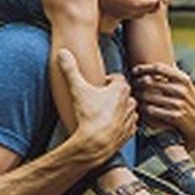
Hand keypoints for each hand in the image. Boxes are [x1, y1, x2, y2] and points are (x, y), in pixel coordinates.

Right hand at [58, 49, 136, 163]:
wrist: (95, 142)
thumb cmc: (89, 115)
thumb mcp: (77, 89)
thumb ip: (71, 70)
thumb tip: (63, 52)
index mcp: (121, 89)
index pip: (118, 78)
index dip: (109, 80)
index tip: (99, 84)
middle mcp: (130, 101)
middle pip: (124, 93)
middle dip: (114, 94)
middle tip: (100, 98)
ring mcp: (131, 117)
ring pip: (128, 108)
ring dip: (119, 108)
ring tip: (105, 112)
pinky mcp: (130, 131)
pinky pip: (129, 124)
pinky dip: (122, 123)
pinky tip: (110, 125)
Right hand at [92, 0, 164, 19]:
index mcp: (138, 3)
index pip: (156, 2)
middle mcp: (135, 12)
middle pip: (152, 9)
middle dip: (157, 2)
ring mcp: (128, 15)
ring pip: (145, 12)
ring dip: (149, 6)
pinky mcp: (123, 15)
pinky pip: (137, 13)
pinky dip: (141, 8)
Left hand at [131, 62, 194, 150]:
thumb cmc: (189, 103)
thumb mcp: (186, 86)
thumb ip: (175, 75)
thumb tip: (166, 60)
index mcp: (183, 79)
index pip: (159, 68)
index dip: (144, 68)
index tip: (134, 71)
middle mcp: (182, 90)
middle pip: (150, 82)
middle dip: (137, 84)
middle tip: (131, 88)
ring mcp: (179, 103)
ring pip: (148, 97)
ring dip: (139, 98)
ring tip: (134, 99)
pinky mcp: (176, 116)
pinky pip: (152, 111)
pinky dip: (144, 110)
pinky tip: (143, 110)